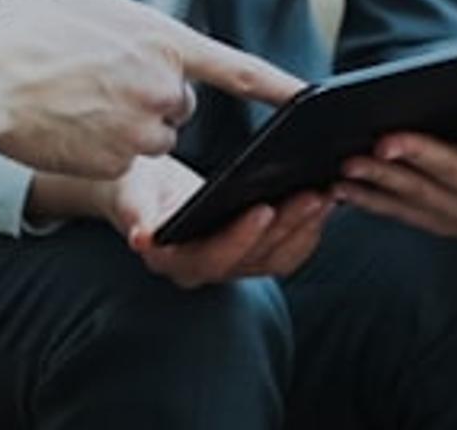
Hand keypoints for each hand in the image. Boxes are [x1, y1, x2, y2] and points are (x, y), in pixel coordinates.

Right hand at [0, 0, 305, 180]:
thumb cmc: (23, 28)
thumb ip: (121, 13)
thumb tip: (124, 25)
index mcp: (162, 40)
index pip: (237, 69)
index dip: (278, 85)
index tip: (309, 97)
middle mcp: (161, 88)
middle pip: (178, 102)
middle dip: (150, 95)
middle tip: (99, 79)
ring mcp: (139, 132)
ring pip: (150, 134)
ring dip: (126, 124)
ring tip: (77, 101)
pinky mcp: (114, 166)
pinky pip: (120, 160)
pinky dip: (100, 148)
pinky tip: (66, 126)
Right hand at [44, 153, 333, 287]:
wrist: (140, 190)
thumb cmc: (134, 186)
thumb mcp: (130, 193)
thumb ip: (136, 215)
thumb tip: (143, 238)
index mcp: (174, 261)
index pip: (213, 258)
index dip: (240, 238)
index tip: (263, 209)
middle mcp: (204, 271)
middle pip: (254, 258)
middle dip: (287, 226)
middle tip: (315, 194)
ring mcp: (230, 264)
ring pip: (275, 258)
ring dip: (305, 228)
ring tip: (327, 193)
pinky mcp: (249, 252)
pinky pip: (285, 251)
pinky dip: (307, 229)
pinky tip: (325, 198)